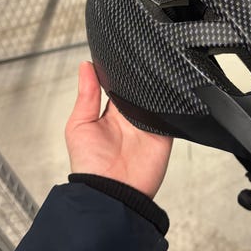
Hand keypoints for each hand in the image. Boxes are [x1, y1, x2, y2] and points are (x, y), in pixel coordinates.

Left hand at [65, 62, 172, 197]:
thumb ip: (86, 96)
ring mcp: (148, 125)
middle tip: (141, 61)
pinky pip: (170, 115)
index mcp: (110, 113)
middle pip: (139, 89)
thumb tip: (85, 66)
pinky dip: (170, 105)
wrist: (112, 195)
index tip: (120, 55)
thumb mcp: (79, 126)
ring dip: (155, 90)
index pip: (118, 85)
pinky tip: (167, 93)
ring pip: (156, 98)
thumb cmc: (90, 166)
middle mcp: (130, 117)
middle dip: (140, 78)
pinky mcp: (164, 134)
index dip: (119, 71)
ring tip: (155, 74)